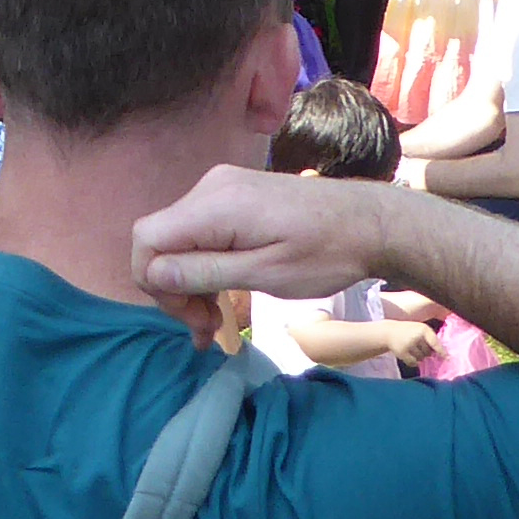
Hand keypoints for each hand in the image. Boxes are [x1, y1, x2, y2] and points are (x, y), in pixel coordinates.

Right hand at [132, 164, 399, 310]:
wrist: (371, 223)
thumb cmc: (326, 254)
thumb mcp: (265, 273)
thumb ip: (206, 272)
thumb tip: (153, 274)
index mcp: (215, 205)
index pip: (147, 238)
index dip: (153, 282)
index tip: (189, 316)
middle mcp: (211, 188)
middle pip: (162, 241)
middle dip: (174, 289)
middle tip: (206, 330)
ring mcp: (224, 188)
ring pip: (180, 240)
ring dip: (191, 282)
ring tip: (214, 323)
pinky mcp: (237, 195)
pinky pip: (203, 231)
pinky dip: (206, 264)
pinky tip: (222, 294)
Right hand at [380, 318, 441, 372]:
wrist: (389, 332)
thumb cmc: (408, 332)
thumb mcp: (420, 330)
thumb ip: (430, 339)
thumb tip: (441, 354)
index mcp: (424, 329)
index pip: (435, 343)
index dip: (441, 351)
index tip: (447, 358)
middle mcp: (417, 336)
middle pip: (428, 353)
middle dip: (424, 352)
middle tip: (416, 346)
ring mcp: (409, 344)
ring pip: (420, 358)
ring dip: (417, 357)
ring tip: (410, 349)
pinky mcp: (403, 352)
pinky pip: (413, 362)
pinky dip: (411, 361)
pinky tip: (407, 355)